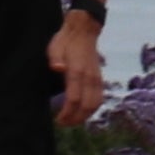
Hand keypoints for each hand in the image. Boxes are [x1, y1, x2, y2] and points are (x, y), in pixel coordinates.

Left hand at [49, 12, 105, 130]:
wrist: (83, 31)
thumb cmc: (65, 41)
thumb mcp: (54, 47)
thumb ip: (55, 59)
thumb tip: (57, 68)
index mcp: (77, 71)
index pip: (74, 99)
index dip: (66, 113)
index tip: (57, 119)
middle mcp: (90, 78)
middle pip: (86, 106)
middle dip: (75, 119)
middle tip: (63, 123)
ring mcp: (97, 79)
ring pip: (95, 105)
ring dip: (85, 116)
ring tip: (72, 121)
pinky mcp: (100, 79)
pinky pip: (99, 99)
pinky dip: (92, 109)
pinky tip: (83, 113)